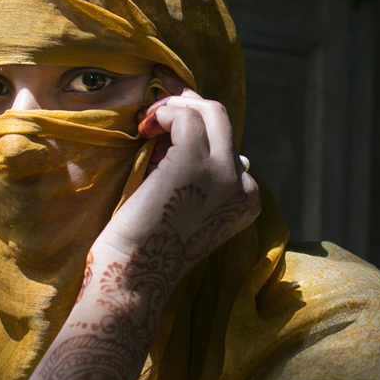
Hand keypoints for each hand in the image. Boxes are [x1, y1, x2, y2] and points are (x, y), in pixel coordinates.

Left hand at [92, 87, 260, 290]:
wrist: (133, 275)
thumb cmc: (146, 245)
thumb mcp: (186, 206)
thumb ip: (197, 175)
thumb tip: (180, 130)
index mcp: (246, 200)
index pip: (225, 144)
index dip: (192, 127)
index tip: (164, 125)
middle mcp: (244, 186)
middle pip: (223, 120)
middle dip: (187, 104)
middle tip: (156, 105)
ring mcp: (225, 173)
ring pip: (209, 111)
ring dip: (172, 107)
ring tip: (145, 123)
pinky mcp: (196, 163)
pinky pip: (185, 117)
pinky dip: (162, 114)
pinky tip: (144, 130)